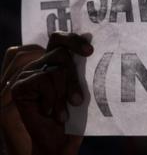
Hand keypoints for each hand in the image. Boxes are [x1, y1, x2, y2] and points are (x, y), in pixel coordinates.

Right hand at [0, 32, 92, 154]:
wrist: (58, 142)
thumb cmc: (73, 116)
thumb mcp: (81, 89)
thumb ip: (81, 69)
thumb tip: (91, 49)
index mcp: (54, 62)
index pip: (59, 39)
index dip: (73, 40)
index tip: (89, 52)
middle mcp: (39, 65)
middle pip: (60, 52)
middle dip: (73, 76)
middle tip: (78, 99)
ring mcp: (27, 74)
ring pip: (55, 69)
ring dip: (64, 92)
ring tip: (64, 109)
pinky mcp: (19, 86)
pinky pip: (44, 80)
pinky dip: (53, 98)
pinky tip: (51, 111)